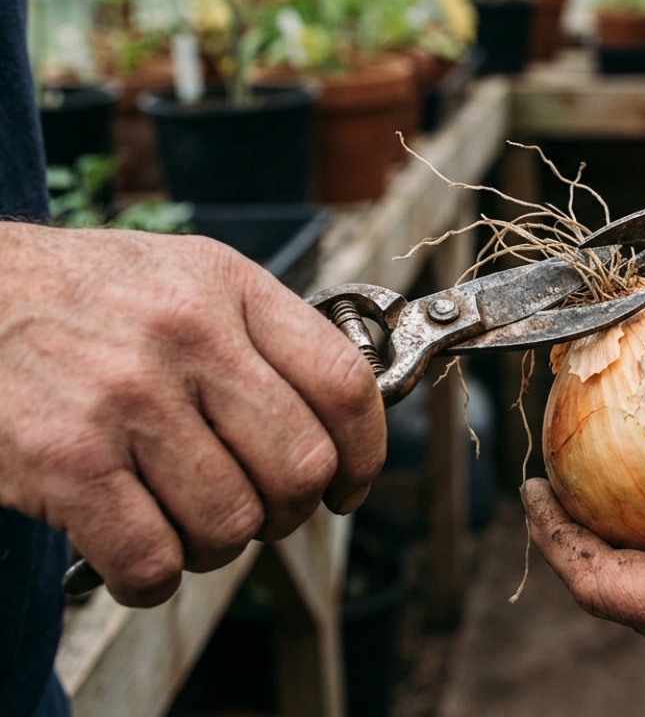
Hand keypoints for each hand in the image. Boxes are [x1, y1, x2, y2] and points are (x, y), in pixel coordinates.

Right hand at [0, 223, 385, 606]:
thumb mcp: (189, 278)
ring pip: (232, 522)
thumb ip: (266, 337)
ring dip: (218, 546)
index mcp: (230, 289)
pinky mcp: (66, 459)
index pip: (344, 386)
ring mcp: (127, 398)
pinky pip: (153, 558)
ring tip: (185, 523)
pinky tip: (138, 553)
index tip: (349, 485)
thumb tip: (341, 424)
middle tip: (259, 509)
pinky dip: (154, 579)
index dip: (366, 454)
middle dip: (290, 511)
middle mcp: (187, 336)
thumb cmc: (88, 297)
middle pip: (300, 467)